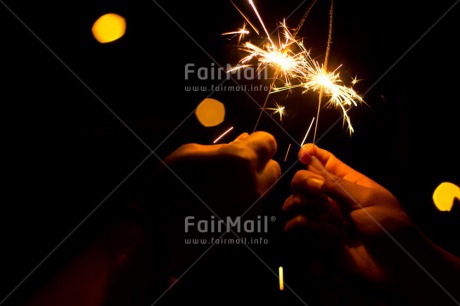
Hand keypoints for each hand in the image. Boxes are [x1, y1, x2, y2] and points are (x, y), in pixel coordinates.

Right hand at [154, 131, 280, 275]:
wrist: (158, 230)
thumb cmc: (171, 184)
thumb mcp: (191, 152)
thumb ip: (223, 146)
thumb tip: (242, 142)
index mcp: (242, 161)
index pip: (269, 143)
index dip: (257, 141)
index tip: (246, 144)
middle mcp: (255, 186)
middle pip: (274, 168)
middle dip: (260, 164)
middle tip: (236, 166)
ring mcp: (252, 211)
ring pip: (264, 191)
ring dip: (251, 185)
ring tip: (222, 189)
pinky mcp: (245, 229)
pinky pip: (252, 211)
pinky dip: (242, 205)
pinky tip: (218, 207)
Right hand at [282, 144, 459, 303]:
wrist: (398, 269)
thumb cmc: (391, 228)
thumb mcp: (367, 199)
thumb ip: (335, 183)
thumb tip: (307, 161)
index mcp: (347, 182)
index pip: (323, 160)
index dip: (309, 154)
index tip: (303, 156)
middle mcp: (331, 198)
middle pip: (302, 179)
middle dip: (304, 180)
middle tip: (319, 191)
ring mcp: (323, 218)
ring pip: (294, 201)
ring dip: (299, 202)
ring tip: (318, 211)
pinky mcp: (316, 240)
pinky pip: (294, 227)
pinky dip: (296, 224)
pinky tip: (309, 226)